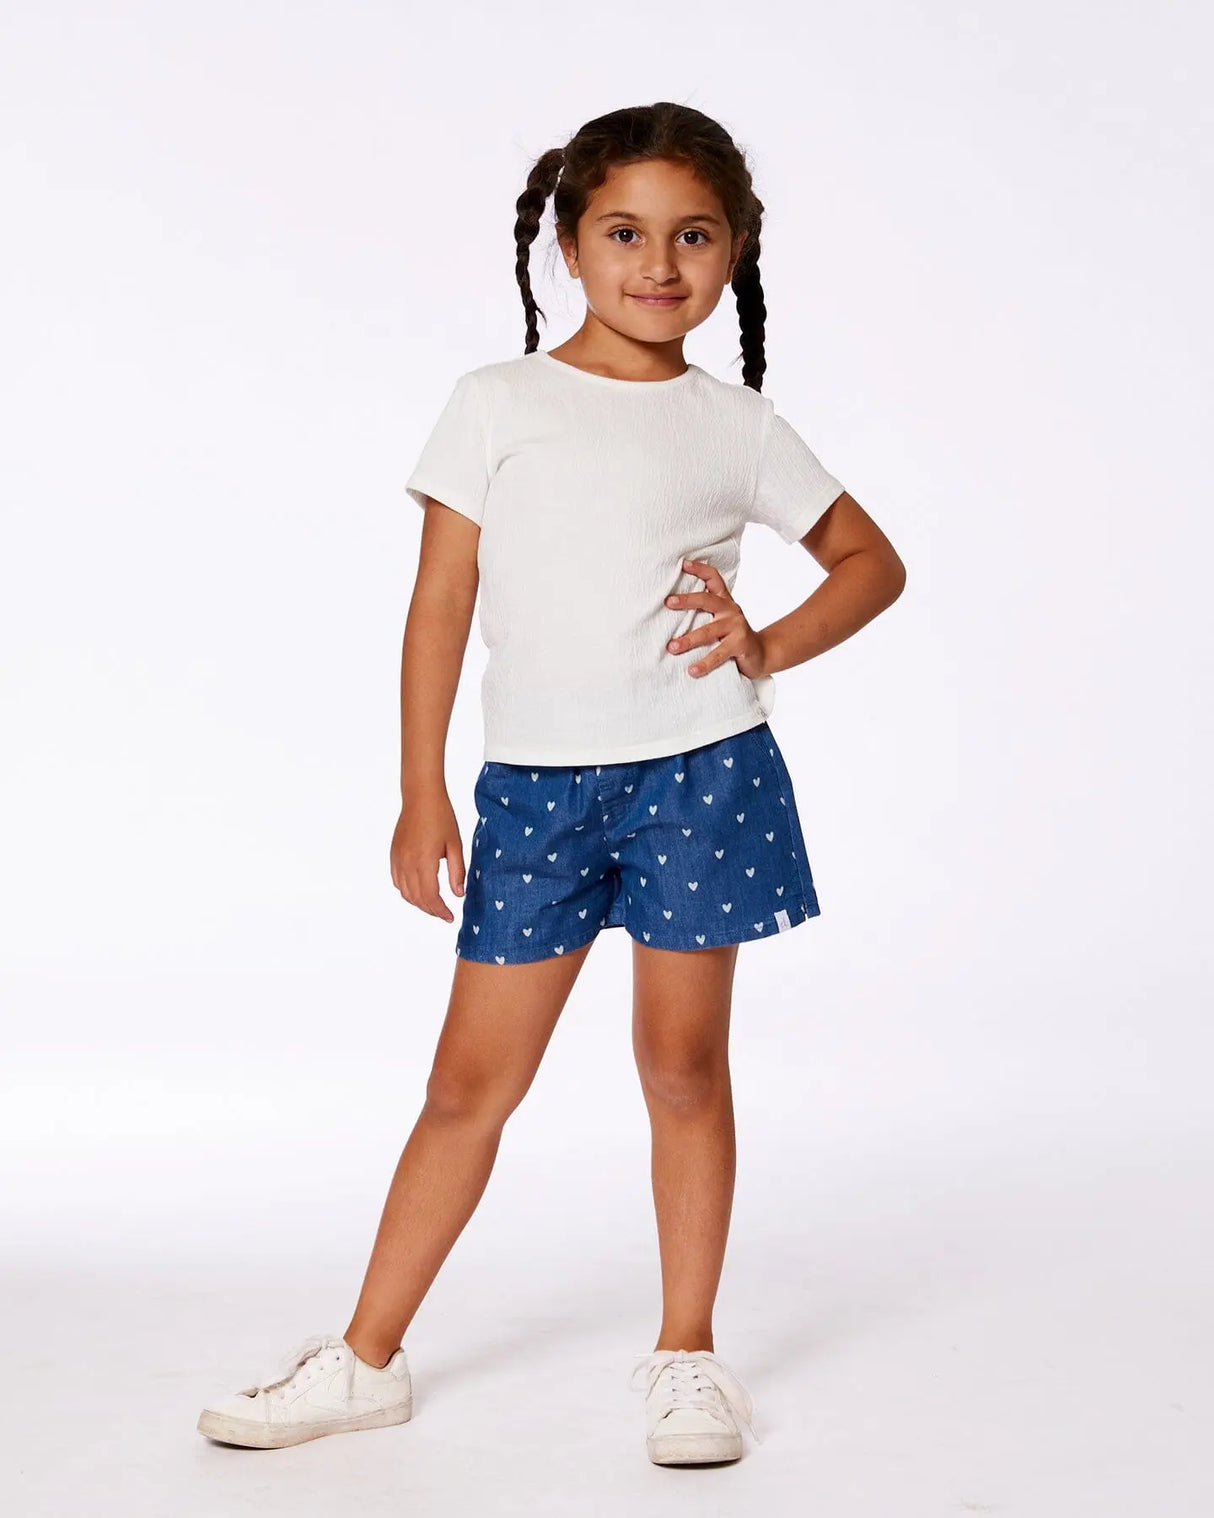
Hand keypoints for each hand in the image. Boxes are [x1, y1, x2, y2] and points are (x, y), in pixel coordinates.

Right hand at [390, 789, 465, 922]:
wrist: (421, 797)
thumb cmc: (441, 817)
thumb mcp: (455, 845)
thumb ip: (457, 872)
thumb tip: (458, 894)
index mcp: (424, 862)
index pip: (430, 897)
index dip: (440, 911)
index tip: (450, 917)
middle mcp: (407, 864)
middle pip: (416, 899)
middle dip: (431, 910)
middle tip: (444, 914)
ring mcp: (398, 859)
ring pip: (405, 893)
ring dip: (419, 903)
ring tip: (433, 905)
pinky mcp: (394, 855)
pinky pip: (397, 881)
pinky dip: (407, 891)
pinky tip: (418, 891)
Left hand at [664, 557, 769, 682]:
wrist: (761, 654)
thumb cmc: (733, 637)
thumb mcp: (721, 621)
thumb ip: (704, 614)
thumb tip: (670, 608)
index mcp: (724, 602)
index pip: (714, 579)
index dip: (700, 569)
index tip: (683, 564)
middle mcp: (730, 610)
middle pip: (707, 600)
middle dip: (686, 600)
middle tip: (668, 602)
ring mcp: (737, 627)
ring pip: (708, 631)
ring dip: (688, 640)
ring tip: (672, 647)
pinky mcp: (741, 645)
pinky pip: (718, 654)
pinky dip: (704, 663)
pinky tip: (692, 670)